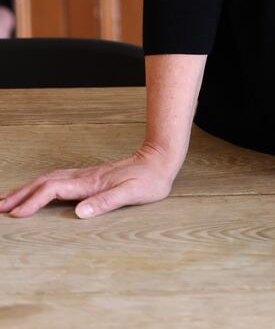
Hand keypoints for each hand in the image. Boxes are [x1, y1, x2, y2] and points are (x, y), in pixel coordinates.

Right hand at [0, 142, 179, 219]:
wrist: (160, 159)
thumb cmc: (149, 180)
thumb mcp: (132, 193)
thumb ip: (106, 202)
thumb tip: (80, 213)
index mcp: (90, 182)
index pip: (53, 190)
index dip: (33, 202)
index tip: (16, 214)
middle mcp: (84, 177)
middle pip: (44, 182)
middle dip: (20, 194)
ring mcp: (85, 175)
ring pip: (48, 179)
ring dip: (27, 188)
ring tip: (8, 198)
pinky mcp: (89, 176)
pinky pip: (57, 179)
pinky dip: (40, 185)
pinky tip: (37, 190)